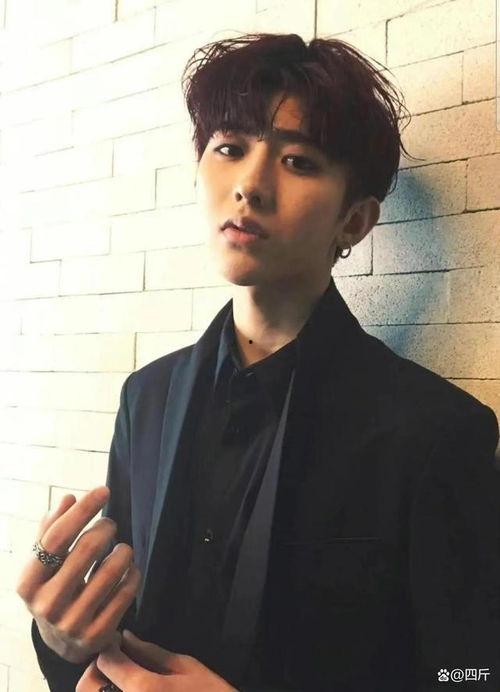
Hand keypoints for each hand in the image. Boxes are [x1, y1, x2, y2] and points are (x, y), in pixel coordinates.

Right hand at [15, 486, 141, 662]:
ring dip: (123, 550)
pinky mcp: (97, 634)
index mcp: (28, 583)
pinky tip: (129, 569)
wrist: (63, 642)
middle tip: (110, 525)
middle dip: (106, 527)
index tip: (103, 490)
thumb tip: (68, 499)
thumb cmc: (55, 588)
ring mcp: (73, 622)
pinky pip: (127, 591)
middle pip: (87, 548)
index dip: (83, 510)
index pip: (56, 537)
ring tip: (122, 549)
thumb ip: (51, 530)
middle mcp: (47, 605)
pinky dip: (133, 572)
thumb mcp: (44, 564)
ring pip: (112, 568)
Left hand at [76, 629, 237, 690]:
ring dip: (100, 687)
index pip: (105, 661)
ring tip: (121, 680)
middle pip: (87, 687)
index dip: (109, 647)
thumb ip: (152, 653)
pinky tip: (127, 691)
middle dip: (98, 670)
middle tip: (117, 663)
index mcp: (143, 689)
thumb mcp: (188, 667)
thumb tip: (125, 637)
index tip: (117, 642)